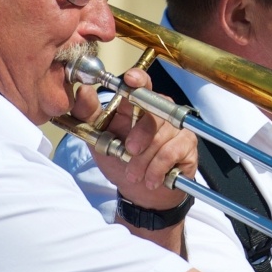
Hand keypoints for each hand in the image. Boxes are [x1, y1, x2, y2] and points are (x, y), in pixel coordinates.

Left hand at [74, 66, 196, 209]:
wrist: (140, 193)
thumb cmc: (121, 162)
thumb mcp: (99, 140)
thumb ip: (89, 115)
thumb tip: (82, 91)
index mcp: (138, 106)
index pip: (142, 85)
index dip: (139, 80)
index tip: (131, 79)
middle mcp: (161, 111)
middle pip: (154, 112)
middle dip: (139, 135)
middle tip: (128, 152)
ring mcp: (177, 127)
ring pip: (161, 136)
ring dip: (144, 160)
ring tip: (135, 174)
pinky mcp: (188, 144)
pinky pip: (172, 152)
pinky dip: (157, 168)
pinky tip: (151, 179)